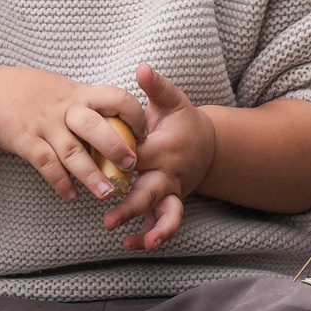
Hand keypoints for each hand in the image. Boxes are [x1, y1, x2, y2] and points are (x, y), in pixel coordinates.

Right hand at [0, 67, 147, 200]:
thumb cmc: (33, 91)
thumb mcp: (64, 88)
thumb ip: (89, 103)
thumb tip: (122, 119)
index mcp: (79, 93)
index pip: (116, 98)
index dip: (134, 115)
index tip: (144, 134)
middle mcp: (64, 108)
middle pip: (96, 127)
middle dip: (116, 147)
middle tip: (132, 165)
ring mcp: (44, 125)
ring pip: (72, 151)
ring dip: (90, 174)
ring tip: (107, 193)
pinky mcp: (25, 141)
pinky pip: (46, 164)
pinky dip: (60, 182)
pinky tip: (71, 196)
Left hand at [104, 63, 214, 250]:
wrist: (209, 145)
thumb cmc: (182, 121)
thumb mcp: (172, 100)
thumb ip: (155, 86)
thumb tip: (142, 67)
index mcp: (165, 147)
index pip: (140, 155)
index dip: (121, 161)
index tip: (101, 165)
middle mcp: (169, 172)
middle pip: (150, 192)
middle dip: (131, 207)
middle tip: (109, 219)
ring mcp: (171, 190)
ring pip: (165, 214)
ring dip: (150, 229)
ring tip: (131, 242)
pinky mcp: (171, 202)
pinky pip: (165, 223)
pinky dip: (152, 235)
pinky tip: (133, 244)